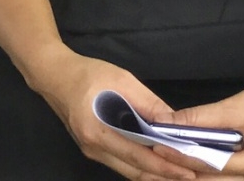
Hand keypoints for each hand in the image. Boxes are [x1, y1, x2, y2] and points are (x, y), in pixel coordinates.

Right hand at [26, 47, 199, 180]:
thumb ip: (149, 104)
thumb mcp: (121, 80)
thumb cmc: (86, 74)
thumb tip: (175, 125)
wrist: (51, 73)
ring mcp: (91, 150)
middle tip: (192, 175)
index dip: (166, 166)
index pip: (139, 157)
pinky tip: (158, 164)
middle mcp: (93, 147)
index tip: (190, 170)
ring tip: (180, 172)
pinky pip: (121, 164)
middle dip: (164, 175)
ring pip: (129, 171)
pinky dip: (142, 167)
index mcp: (98, 131)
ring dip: (154, 174)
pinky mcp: (92, 148)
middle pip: (135, 171)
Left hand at [155, 79, 243, 178]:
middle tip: (156, 162)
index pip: (212, 166)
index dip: (183, 157)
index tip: (158, 147)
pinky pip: (226, 179)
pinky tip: (186, 166)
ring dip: (193, 175)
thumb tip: (165, 122)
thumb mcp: (233, 107)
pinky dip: (205, 173)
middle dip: (184, 173)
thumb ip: (200, 118)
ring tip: (167, 165)